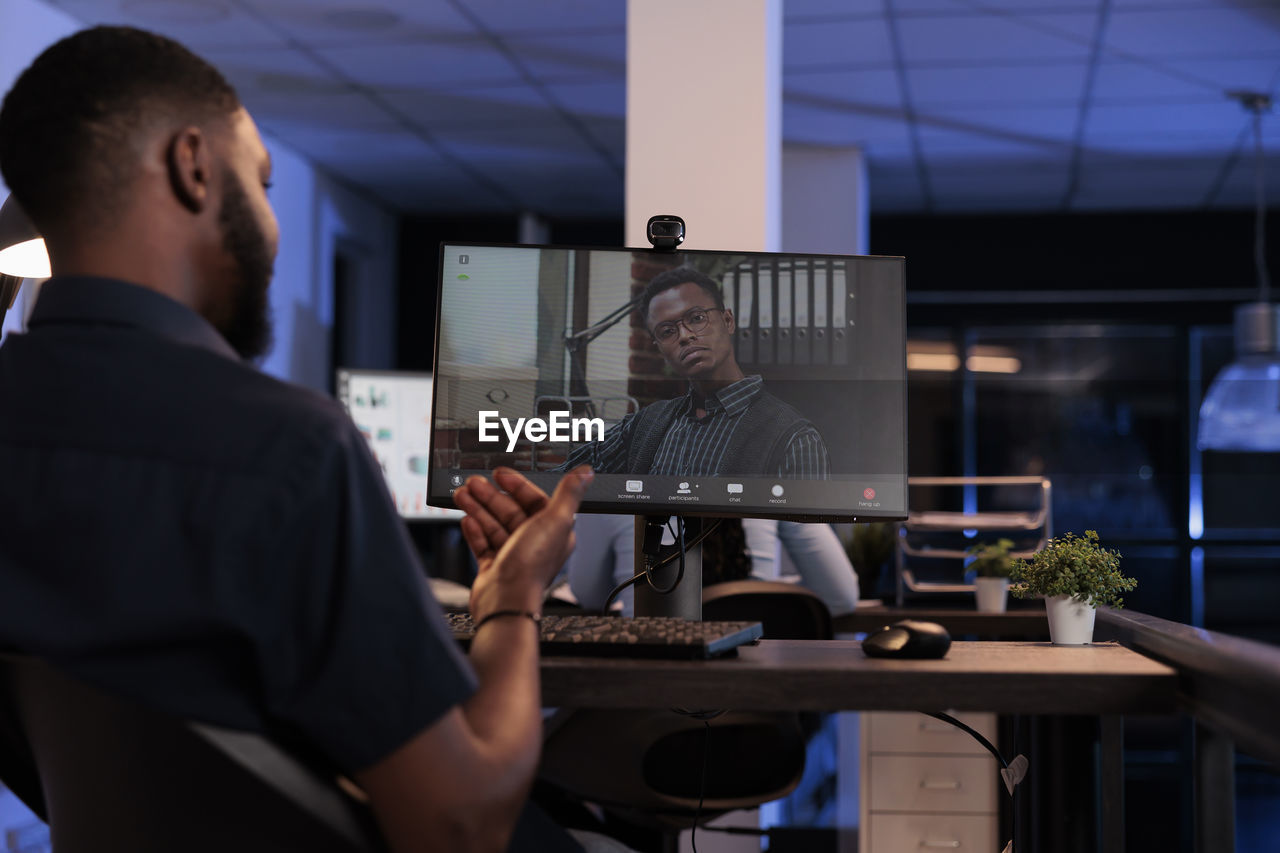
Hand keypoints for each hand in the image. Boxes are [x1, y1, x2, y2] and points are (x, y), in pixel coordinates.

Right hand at [453, 466, 592, 618]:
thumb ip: (569, 494)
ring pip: (494, 525)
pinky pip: (483, 544)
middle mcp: (534, 544)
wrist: (506, 600)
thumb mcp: (555, 521)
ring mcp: (513, 556)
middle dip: (491, 495)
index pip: (535, 501)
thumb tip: (585, 473)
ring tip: (463, 495)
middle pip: (510, 511)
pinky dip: (475, 531)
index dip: (517, 486)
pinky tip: (467, 519)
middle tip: (474, 483)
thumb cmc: (532, 566)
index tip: (501, 475)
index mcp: (553, 532)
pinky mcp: (494, 567)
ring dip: (478, 508)